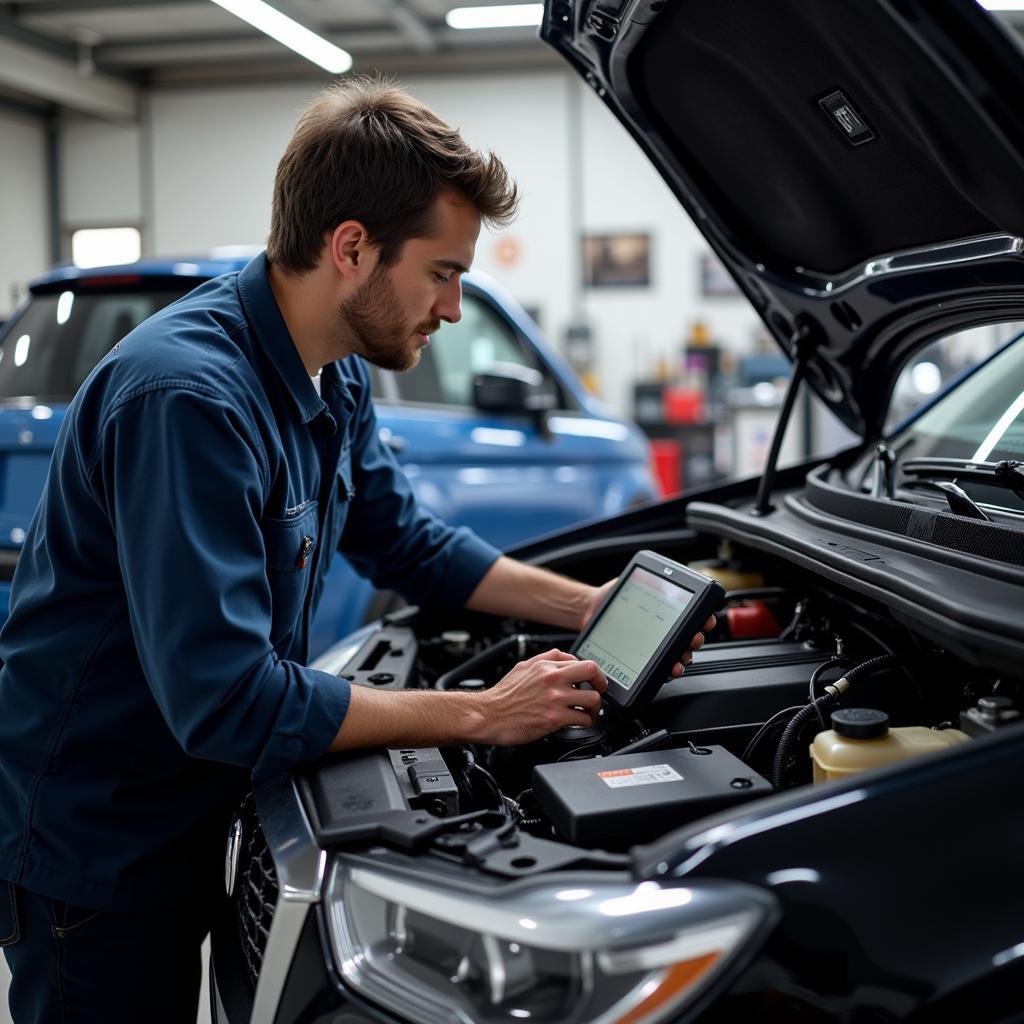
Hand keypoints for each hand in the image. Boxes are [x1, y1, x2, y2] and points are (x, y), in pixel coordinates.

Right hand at [475, 648, 607, 745]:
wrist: (488, 715)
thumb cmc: (503, 696)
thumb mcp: (522, 667)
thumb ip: (545, 659)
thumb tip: (565, 657)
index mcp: (545, 666)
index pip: (580, 661)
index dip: (591, 672)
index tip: (592, 680)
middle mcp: (552, 679)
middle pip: (592, 672)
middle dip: (601, 683)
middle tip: (599, 691)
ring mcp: (555, 699)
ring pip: (592, 698)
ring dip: (594, 708)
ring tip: (589, 712)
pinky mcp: (555, 718)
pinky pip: (582, 719)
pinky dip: (585, 722)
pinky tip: (579, 722)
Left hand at [580, 578, 715, 677]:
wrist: (589, 613)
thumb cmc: (612, 599)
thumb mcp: (630, 584)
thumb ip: (646, 579)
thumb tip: (660, 573)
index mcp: (667, 614)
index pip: (691, 618)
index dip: (703, 619)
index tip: (706, 620)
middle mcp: (665, 632)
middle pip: (689, 639)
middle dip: (695, 640)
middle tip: (694, 639)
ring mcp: (656, 648)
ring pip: (678, 656)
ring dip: (684, 659)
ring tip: (681, 659)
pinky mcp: (644, 662)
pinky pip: (660, 670)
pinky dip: (667, 672)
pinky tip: (668, 670)